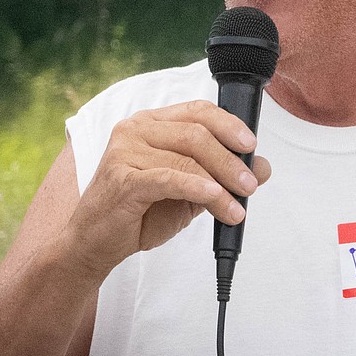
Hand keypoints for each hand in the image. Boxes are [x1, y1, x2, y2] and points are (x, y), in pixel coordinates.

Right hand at [64, 100, 271, 279]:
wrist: (93, 244)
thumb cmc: (138, 213)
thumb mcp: (189, 192)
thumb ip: (221, 175)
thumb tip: (263, 167)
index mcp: (150, 123)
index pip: (197, 111)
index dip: (229, 124)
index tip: (252, 145)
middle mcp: (135, 129)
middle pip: (196, 133)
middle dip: (230, 160)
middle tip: (250, 184)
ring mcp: (125, 151)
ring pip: (187, 157)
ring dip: (221, 182)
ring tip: (238, 205)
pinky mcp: (122, 178)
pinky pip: (171, 178)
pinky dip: (200, 189)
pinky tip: (219, 202)